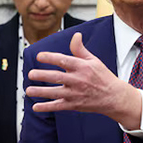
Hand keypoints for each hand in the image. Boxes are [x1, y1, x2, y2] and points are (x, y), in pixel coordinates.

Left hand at [26, 32, 142, 128]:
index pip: (63, 60)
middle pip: (57, 77)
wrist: (113, 97)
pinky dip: (46, 107)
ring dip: (40, 92)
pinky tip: (36, 107)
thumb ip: (80, 49)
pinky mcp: (74, 104)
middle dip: (42, 75)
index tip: (39, 56)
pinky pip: (58, 106)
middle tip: (31, 74)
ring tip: (29, 90)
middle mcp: (78, 80)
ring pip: (55, 92)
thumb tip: (75, 36)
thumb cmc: (102, 77)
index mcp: (82, 67)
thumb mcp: (93, 60)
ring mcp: (75, 93)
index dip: (50, 57)